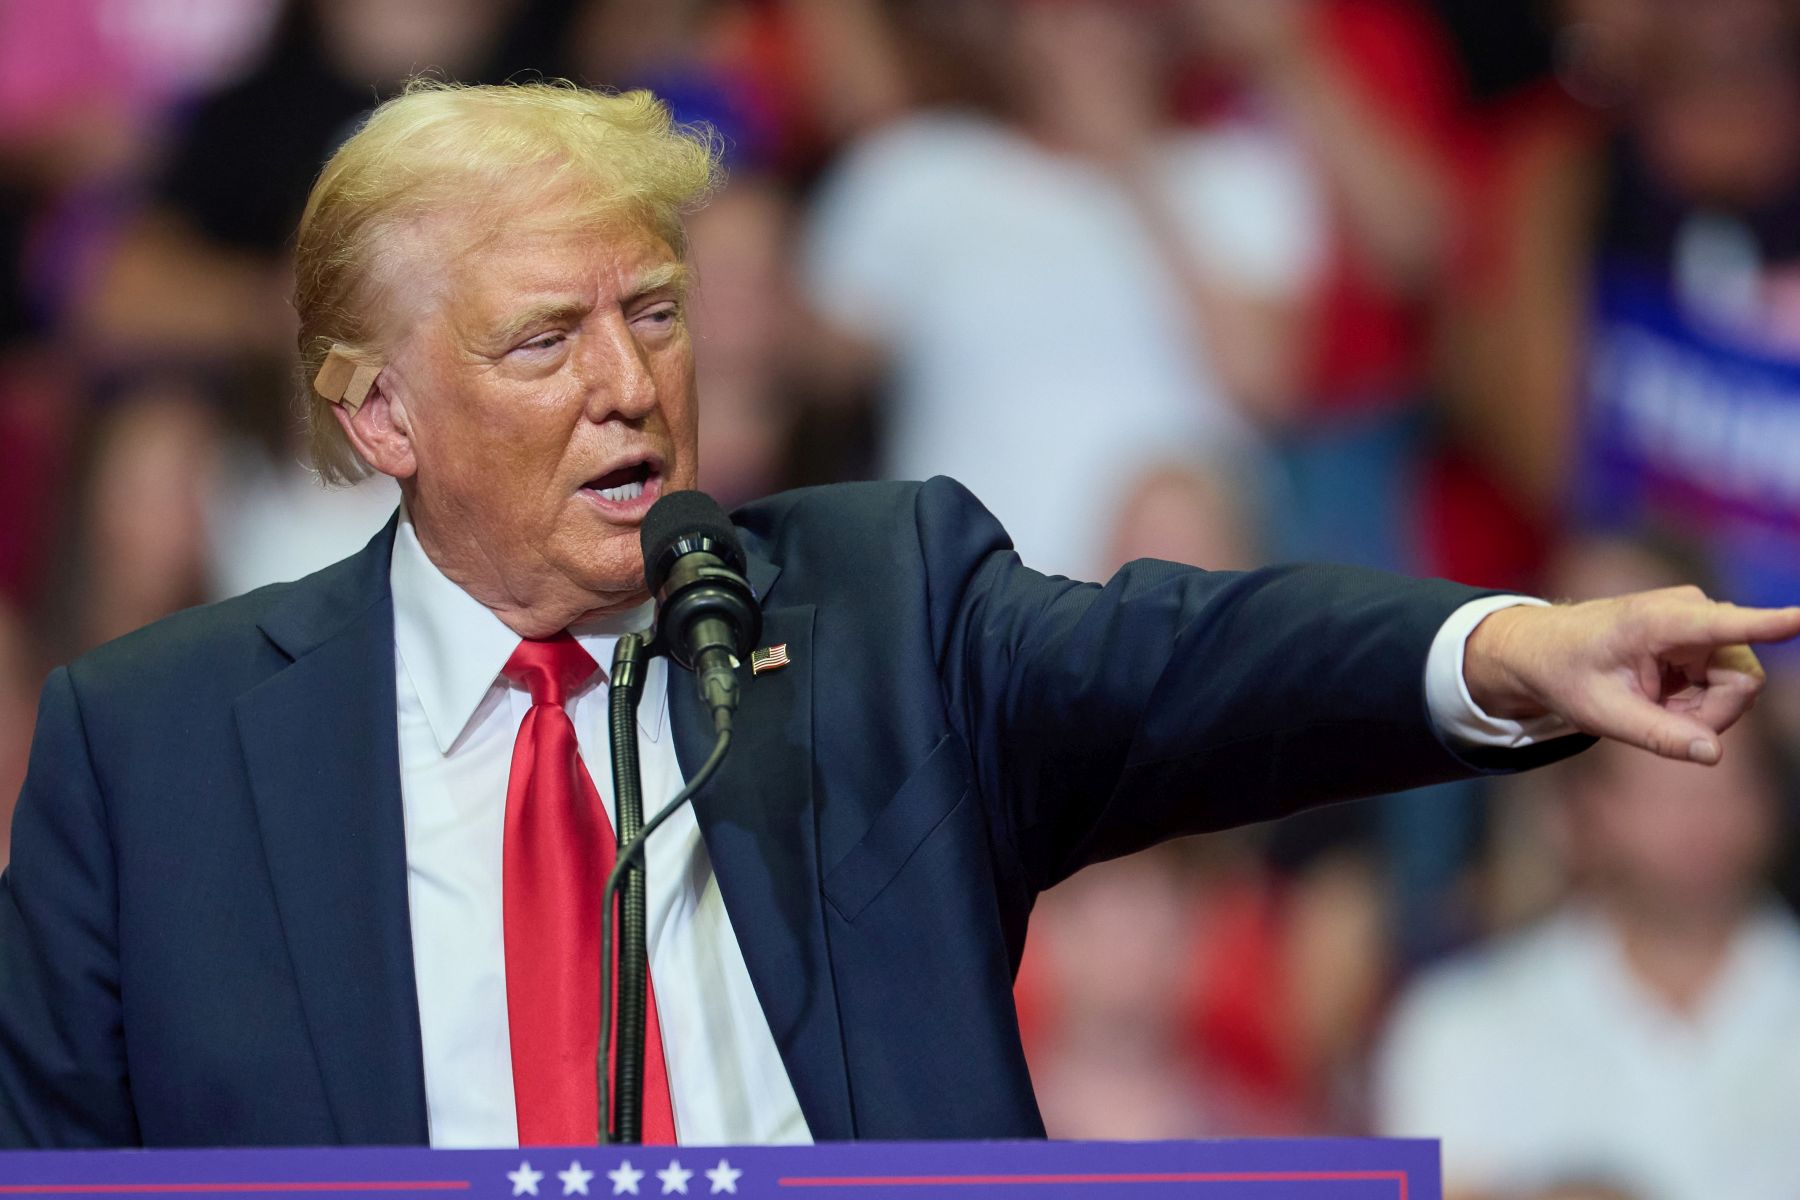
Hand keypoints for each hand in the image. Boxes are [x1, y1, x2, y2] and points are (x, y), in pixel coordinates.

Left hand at [1463, 587, 1799, 763]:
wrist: (1542, 649)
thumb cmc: (1566, 675)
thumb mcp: (1601, 714)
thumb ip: (1658, 735)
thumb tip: (1712, 753)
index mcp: (1659, 621)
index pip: (1728, 623)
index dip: (1772, 622)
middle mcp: (1690, 611)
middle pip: (1742, 681)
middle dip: (1709, 713)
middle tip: (1656, 719)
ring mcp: (1702, 621)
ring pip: (1737, 685)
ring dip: (1698, 709)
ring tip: (1649, 704)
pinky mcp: (1706, 633)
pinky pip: (1725, 682)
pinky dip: (1694, 701)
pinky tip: (1658, 695)